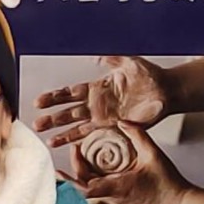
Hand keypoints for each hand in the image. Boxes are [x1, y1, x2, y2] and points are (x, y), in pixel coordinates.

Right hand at [35, 55, 172, 137]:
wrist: (166, 91)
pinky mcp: (114, 128)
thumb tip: (96, 57)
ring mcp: (105, 118)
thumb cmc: (150, 76)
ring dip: (62, 133)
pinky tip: (69, 146)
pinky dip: (81, 141)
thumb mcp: (129, 63)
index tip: (40, 101)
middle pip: (69, 112)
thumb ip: (112, 59)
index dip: (55, 97)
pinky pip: (94, 136)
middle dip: (53, 118)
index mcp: (98, 88)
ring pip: (78, 126)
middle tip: (37, 123)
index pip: (71, 92)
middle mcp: (98, 104)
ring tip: (47, 140)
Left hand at [77, 124, 203, 203]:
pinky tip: (93, 161)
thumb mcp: (153, 153)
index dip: (71, 179)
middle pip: (83, 185)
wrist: (176, 200)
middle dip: (75, 166)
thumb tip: (122, 122)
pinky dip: (92, 173)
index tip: (65, 164)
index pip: (86, 189)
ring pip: (89, 185)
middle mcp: (113, 194)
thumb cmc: (167, 182)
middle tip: (75, 147)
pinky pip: (98, 185)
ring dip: (82, 170)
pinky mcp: (118, 194)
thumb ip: (138, 135)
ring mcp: (114, 196)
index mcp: (118, 186)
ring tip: (81, 151)